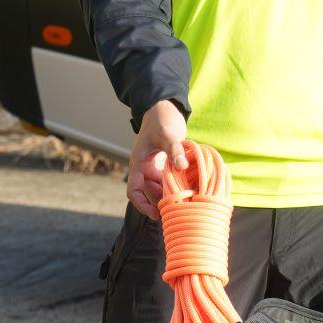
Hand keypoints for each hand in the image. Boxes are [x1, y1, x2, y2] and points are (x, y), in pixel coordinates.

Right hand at [127, 100, 191, 219]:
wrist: (164, 109)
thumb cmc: (162, 120)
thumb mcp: (168, 134)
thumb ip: (174, 150)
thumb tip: (182, 166)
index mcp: (138, 164)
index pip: (133, 190)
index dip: (142, 204)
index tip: (155, 214)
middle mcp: (144, 169)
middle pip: (148, 194)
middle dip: (159, 204)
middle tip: (176, 211)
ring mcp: (154, 168)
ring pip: (158, 190)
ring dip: (168, 196)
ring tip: (184, 204)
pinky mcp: (164, 166)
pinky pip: (167, 182)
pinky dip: (175, 188)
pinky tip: (188, 192)